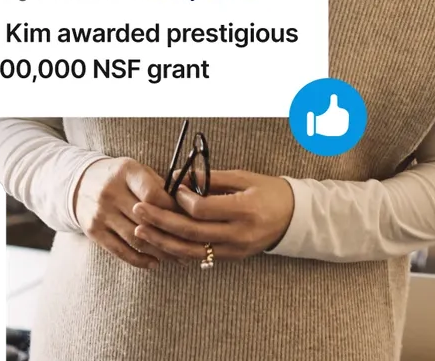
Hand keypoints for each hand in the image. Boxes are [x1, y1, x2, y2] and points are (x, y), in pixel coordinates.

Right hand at [73, 157, 179, 269]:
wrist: (79, 183)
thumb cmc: (120, 177)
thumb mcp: (137, 170)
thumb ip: (159, 185)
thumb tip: (187, 206)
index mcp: (126, 172)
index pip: (153, 194)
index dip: (173, 208)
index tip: (189, 218)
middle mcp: (110, 192)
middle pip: (146, 219)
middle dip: (171, 234)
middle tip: (192, 244)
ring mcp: (100, 213)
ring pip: (136, 238)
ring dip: (159, 251)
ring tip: (178, 256)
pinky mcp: (93, 231)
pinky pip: (119, 250)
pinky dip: (139, 259)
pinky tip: (155, 263)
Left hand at [129, 169, 294, 263]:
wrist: (295, 218)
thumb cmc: (272, 192)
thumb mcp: (246, 178)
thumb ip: (214, 178)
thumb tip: (183, 176)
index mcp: (245, 210)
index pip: (203, 209)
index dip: (183, 200)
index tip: (173, 189)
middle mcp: (238, 233)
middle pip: (191, 232)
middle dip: (161, 221)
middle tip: (139, 211)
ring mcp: (234, 249)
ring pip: (190, 250)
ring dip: (162, 241)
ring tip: (140, 230)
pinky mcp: (231, 257)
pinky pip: (199, 257)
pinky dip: (177, 250)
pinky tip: (161, 243)